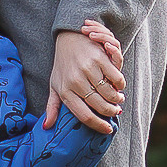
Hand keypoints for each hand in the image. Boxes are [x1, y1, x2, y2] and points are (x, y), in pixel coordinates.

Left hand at [44, 20, 124, 134]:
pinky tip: (119, 85)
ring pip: (110, 93)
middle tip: (116, 111)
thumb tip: (47, 127)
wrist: (67, 37)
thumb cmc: (62, 64)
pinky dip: (120, 84)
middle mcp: (76, 82)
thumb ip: (52, 107)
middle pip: (101, 106)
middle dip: (111, 112)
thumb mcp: (54, 84)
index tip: (108, 130)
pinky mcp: (100, 58)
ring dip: (117, 99)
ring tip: (118, 99)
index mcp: (65, 91)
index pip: (84, 116)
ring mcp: (88, 69)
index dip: (98, 125)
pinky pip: (116, 78)